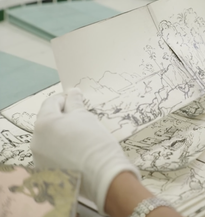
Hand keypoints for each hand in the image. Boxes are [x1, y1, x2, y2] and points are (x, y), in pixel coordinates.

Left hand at [30, 88, 139, 213]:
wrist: (103, 175)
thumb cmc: (95, 142)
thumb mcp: (85, 117)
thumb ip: (75, 103)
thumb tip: (72, 92)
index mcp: (44, 124)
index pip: (51, 103)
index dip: (65, 99)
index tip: (76, 100)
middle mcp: (36, 141)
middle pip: (48, 122)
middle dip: (63, 118)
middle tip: (81, 120)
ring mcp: (40, 159)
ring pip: (49, 140)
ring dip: (62, 135)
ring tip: (81, 139)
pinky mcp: (47, 173)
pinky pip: (52, 155)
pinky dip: (62, 151)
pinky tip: (78, 153)